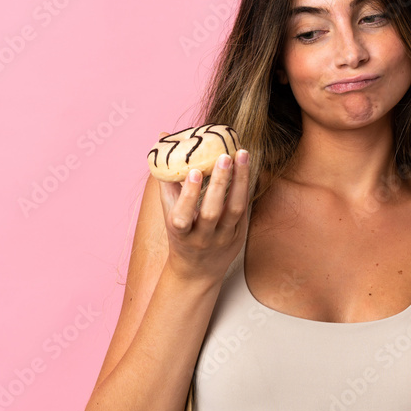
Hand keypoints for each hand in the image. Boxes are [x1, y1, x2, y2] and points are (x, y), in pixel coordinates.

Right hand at [156, 130, 250, 281]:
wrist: (197, 271)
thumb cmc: (181, 234)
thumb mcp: (169, 212)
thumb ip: (167, 179)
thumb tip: (163, 139)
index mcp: (180, 232)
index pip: (182, 216)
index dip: (188, 195)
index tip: (195, 172)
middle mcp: (202, 237)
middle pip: (212, 212)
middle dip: (219, 183)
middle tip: (225, 156)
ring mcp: (223, 238)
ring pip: (234, 210)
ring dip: (239, 181)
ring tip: (242, 155)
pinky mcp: (239, 235)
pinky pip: (244, 210)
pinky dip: (245, 188)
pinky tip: (247, 168)